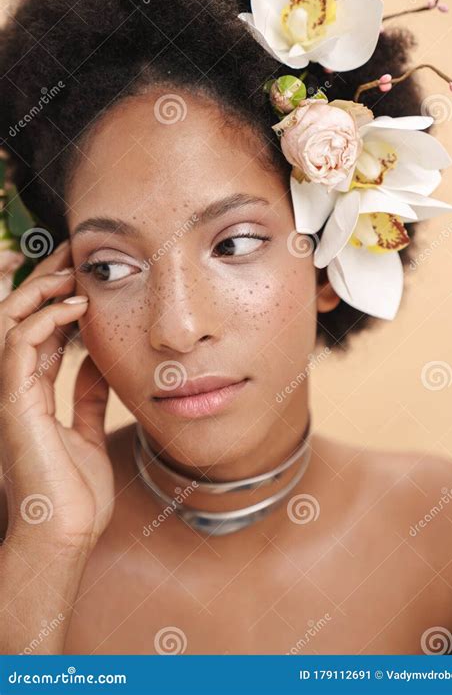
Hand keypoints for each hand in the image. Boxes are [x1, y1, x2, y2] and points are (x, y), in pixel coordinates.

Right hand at [0, 240, 113, 553]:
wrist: (64, 536)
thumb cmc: (74, 494)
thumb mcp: (86, 431)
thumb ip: (87, 397)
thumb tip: (101, 362)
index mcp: (29, 394)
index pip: (32, 332)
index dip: (49, 299)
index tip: (78, 275)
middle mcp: (13, 389)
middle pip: (17, 318)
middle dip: (41, 282)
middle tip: (72, 255)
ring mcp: (8, 395)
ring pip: (10, 322)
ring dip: (40, 291)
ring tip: (74, 272)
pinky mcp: (13, 404)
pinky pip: (18, 345)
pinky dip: (44, 319)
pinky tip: (76, 307)